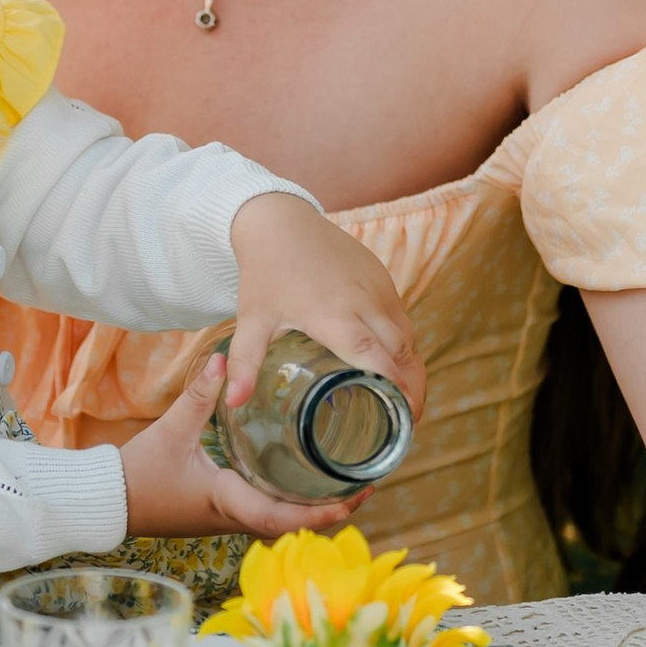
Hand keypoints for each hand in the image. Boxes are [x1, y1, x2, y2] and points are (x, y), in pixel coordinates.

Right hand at [116, 349, 364, 539]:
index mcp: (227, 501)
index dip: (317, 515)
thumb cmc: (140, 472)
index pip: (279, 518)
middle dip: (330, 511)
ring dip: (315, 510)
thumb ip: (199, 393)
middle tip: (366, 486)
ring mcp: (229, 520)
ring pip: (282, 523)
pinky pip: (268, 515)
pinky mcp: (224, 514)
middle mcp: (234, 518)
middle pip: (293, 526)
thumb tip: (225, 357)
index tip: (349, 502)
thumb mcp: (172, 429)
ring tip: (349, 485)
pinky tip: (308, 484)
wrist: (110, 501)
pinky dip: (294, 505)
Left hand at [225, 189, 422, 415]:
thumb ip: (245, 363)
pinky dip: (406, 346)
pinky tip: (398, 368)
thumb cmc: (265, 271)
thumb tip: (232, 404)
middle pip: (402, 352)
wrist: (280, 218)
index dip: (394, 390)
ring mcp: (378, 287)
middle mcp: (364, 301)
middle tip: (406, 427)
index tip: (400, 423)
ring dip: (413, 370)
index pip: (376, 358)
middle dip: (411, 391)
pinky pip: (402, 318)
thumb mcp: (252, 319)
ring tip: (408, 405)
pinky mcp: (383, 277)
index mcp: (334, 315)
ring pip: (408, 335)